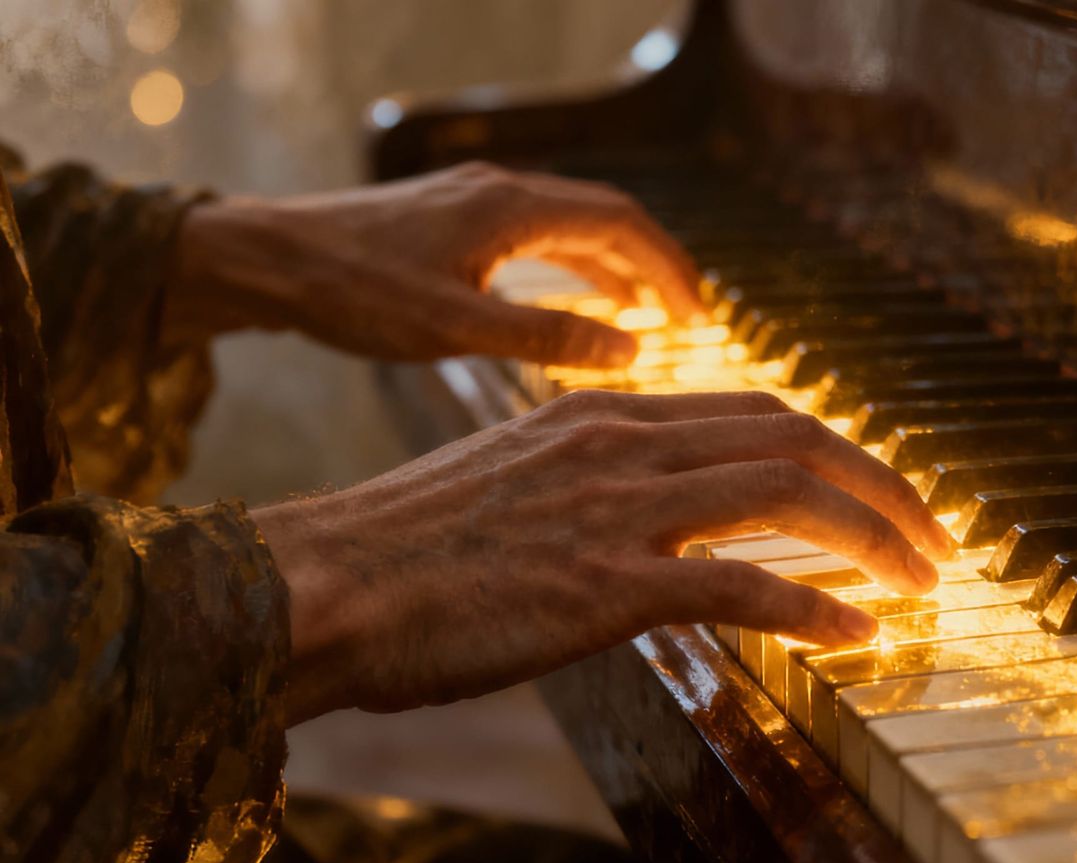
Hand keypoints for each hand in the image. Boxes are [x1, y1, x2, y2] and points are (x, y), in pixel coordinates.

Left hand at [166, 162, 701, 366]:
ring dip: (614, 265)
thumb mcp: (456, 327)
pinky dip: (572, 265)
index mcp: (511, 208)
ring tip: (647, 313)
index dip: (670, 268)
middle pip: (605, 217)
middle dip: (653, 265)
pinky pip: (536, 234)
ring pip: (570, 225)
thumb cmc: (354, 292)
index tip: (699, 315)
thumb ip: (547, 337)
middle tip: (687, 317)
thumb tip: (627, 347)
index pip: (622, 223)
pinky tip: (575, 298)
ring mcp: (475, 201)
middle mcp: (500, 191)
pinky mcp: (453, 219)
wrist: (267, 258)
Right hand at [252, 390, 955, 722]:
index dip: (836, 449)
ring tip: (922, 579)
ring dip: (873, 537)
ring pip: (786, 496)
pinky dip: (813, 609)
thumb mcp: (510, 481)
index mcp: (602, 416)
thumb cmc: (404, 547)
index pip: (756, 410)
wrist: (320, 581)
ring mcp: (616, 510)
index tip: (877, 487)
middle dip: (883, 484)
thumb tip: (653, 519)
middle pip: (794, 437)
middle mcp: (621, 444)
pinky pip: (741, 587)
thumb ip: (590, 482)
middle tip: (934, 532)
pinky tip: (856, 634)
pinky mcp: (603, 585)